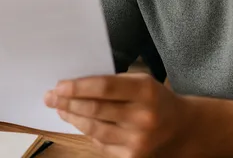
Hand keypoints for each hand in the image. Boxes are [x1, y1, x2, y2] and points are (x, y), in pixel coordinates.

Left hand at [44, 73, 193, 157]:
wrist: (182, 129)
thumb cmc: (154, 99)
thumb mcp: (140, 81)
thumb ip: (112, 82)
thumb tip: (74, 86)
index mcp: (145, 91)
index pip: (104, 87)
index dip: (78, 87)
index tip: (59, 86)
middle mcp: (143, 117)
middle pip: (95, 110)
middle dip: (67, 103)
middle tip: (50, 97)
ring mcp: (138, 140)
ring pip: (94, 129)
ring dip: (72, 118)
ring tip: (60, 109)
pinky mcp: (132, 157)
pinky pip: (101, 144)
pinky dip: (87, 132)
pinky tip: (77, 122)